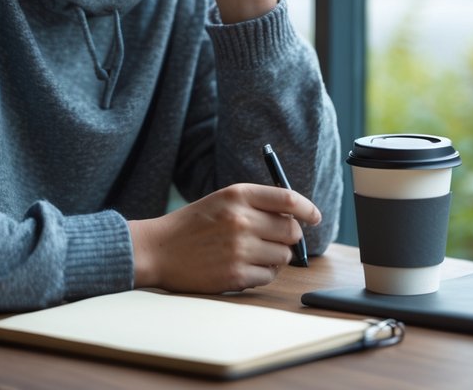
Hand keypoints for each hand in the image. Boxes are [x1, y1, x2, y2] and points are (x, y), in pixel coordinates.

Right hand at [128, 183, 320, 293]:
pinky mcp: (235, 275)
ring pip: (283, 256)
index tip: (314, 217)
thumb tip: (296, 216)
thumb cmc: (193, 224)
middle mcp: (240, 220)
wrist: (158, 249)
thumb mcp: (222, 200)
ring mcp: (238, 249)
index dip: (307, 209)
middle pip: (291, 231)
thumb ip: (257, 203)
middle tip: (275, 239)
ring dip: (275, 257)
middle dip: (289, 237)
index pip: (288, 199)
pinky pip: (268, 277)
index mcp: (237, 195)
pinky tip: (243, 267)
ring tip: (253, 253)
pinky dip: (262, 274)